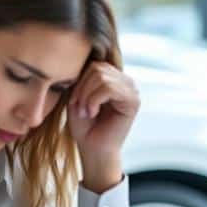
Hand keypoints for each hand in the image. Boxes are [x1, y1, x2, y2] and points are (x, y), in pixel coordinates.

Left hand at [68, 61, 138, 191]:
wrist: (92, 149)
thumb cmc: (84, 126)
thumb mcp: (79, 94)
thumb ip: (84, 76)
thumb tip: (86, 57)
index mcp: (114, 78)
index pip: (94, 64)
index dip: (79, 80)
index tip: (73, 101)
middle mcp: (126, 81)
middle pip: (98, 68)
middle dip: (82, 88)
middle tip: (78, 107)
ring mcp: (131, 90)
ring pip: (102, 77)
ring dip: (86, 96)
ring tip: (85, 111)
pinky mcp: (133, 101)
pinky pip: (108, 88)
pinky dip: (94, 100)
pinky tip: (92, 113)